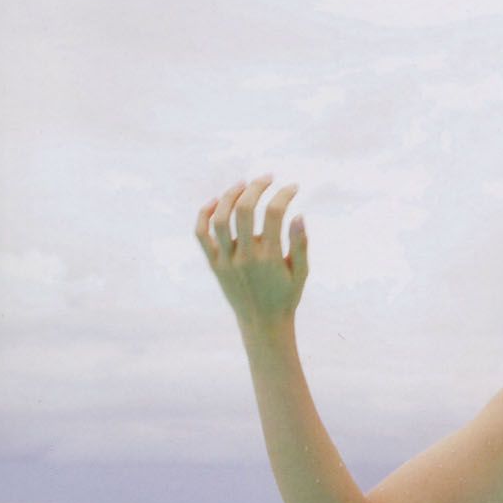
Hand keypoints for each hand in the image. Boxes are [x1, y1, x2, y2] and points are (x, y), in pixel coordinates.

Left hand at [195, 174, 307, 328]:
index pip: (274, 213)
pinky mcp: (214, 265)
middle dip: (256, 187)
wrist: (262, 324)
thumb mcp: (301, 273)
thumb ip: (301, 244)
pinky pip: (201, 235)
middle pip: (244, 210)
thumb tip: (298, 215)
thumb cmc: (286, 296)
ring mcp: (226, 261)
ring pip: (220, 219)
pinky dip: (204, 215)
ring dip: (230, 196)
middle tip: (267, 178)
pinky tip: (216, 202)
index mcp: (270, 257)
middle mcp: (245, 257)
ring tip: (243, 185)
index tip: (293, 187)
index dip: (284, 194)